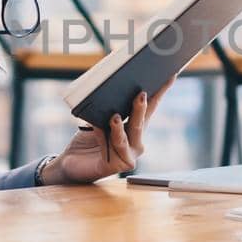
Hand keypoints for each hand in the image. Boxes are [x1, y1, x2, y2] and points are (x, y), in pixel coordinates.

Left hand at [52, 77, 176, 183]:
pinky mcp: (118, 166)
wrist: (70, 163)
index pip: (150, 107)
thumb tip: (109, 94)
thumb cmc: (86, 141)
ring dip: (121, 126)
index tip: (170, 76)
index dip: (160, 92)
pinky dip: (107, 136)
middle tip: (141, 93)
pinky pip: (115, 148)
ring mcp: (129, 155)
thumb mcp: (97, 120)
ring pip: (127, 137)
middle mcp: (135, 141)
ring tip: (115, 117)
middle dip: (141, 107)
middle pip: (141, 121)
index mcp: (134, 128)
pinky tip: (103, 127)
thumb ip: (106, 111)